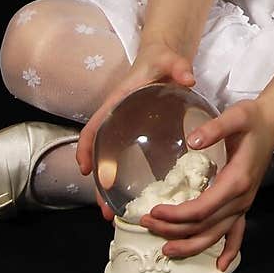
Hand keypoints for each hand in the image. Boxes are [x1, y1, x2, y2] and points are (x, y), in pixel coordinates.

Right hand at [75, 40, 197, 216]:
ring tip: (113, 215)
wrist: (164, 57)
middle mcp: (117, 119)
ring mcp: (125, 130)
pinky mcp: (136, 136)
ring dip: (109, 188)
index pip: (94, 125)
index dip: (87, 147)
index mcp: (118, 102)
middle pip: (100, 154)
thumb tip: (189, 77)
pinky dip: (125, 180)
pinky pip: (126, 160)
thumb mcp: (171, 60)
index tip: (84, 170)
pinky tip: (134, 199)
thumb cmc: (162, 59)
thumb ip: (179, 66)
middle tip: (104, 210)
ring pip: (111, 162)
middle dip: (99, 182)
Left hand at [138, 98, 273, 272]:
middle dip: (174, 230)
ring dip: (191, 245)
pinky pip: (237, 234)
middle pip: (204, 226)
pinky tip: (220, 266)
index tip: (154, 211)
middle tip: (147, 224)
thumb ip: (214, 129)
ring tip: (166, 249)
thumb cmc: (253, 119)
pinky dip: (229, 250)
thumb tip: (192, 141)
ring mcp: (244, 204)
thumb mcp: (235, 116)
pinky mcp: (244, 204)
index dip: (177, 215)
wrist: (273, 123)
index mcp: (237, 181)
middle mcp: (241, 199)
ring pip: (216, 235)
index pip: (202, 209)